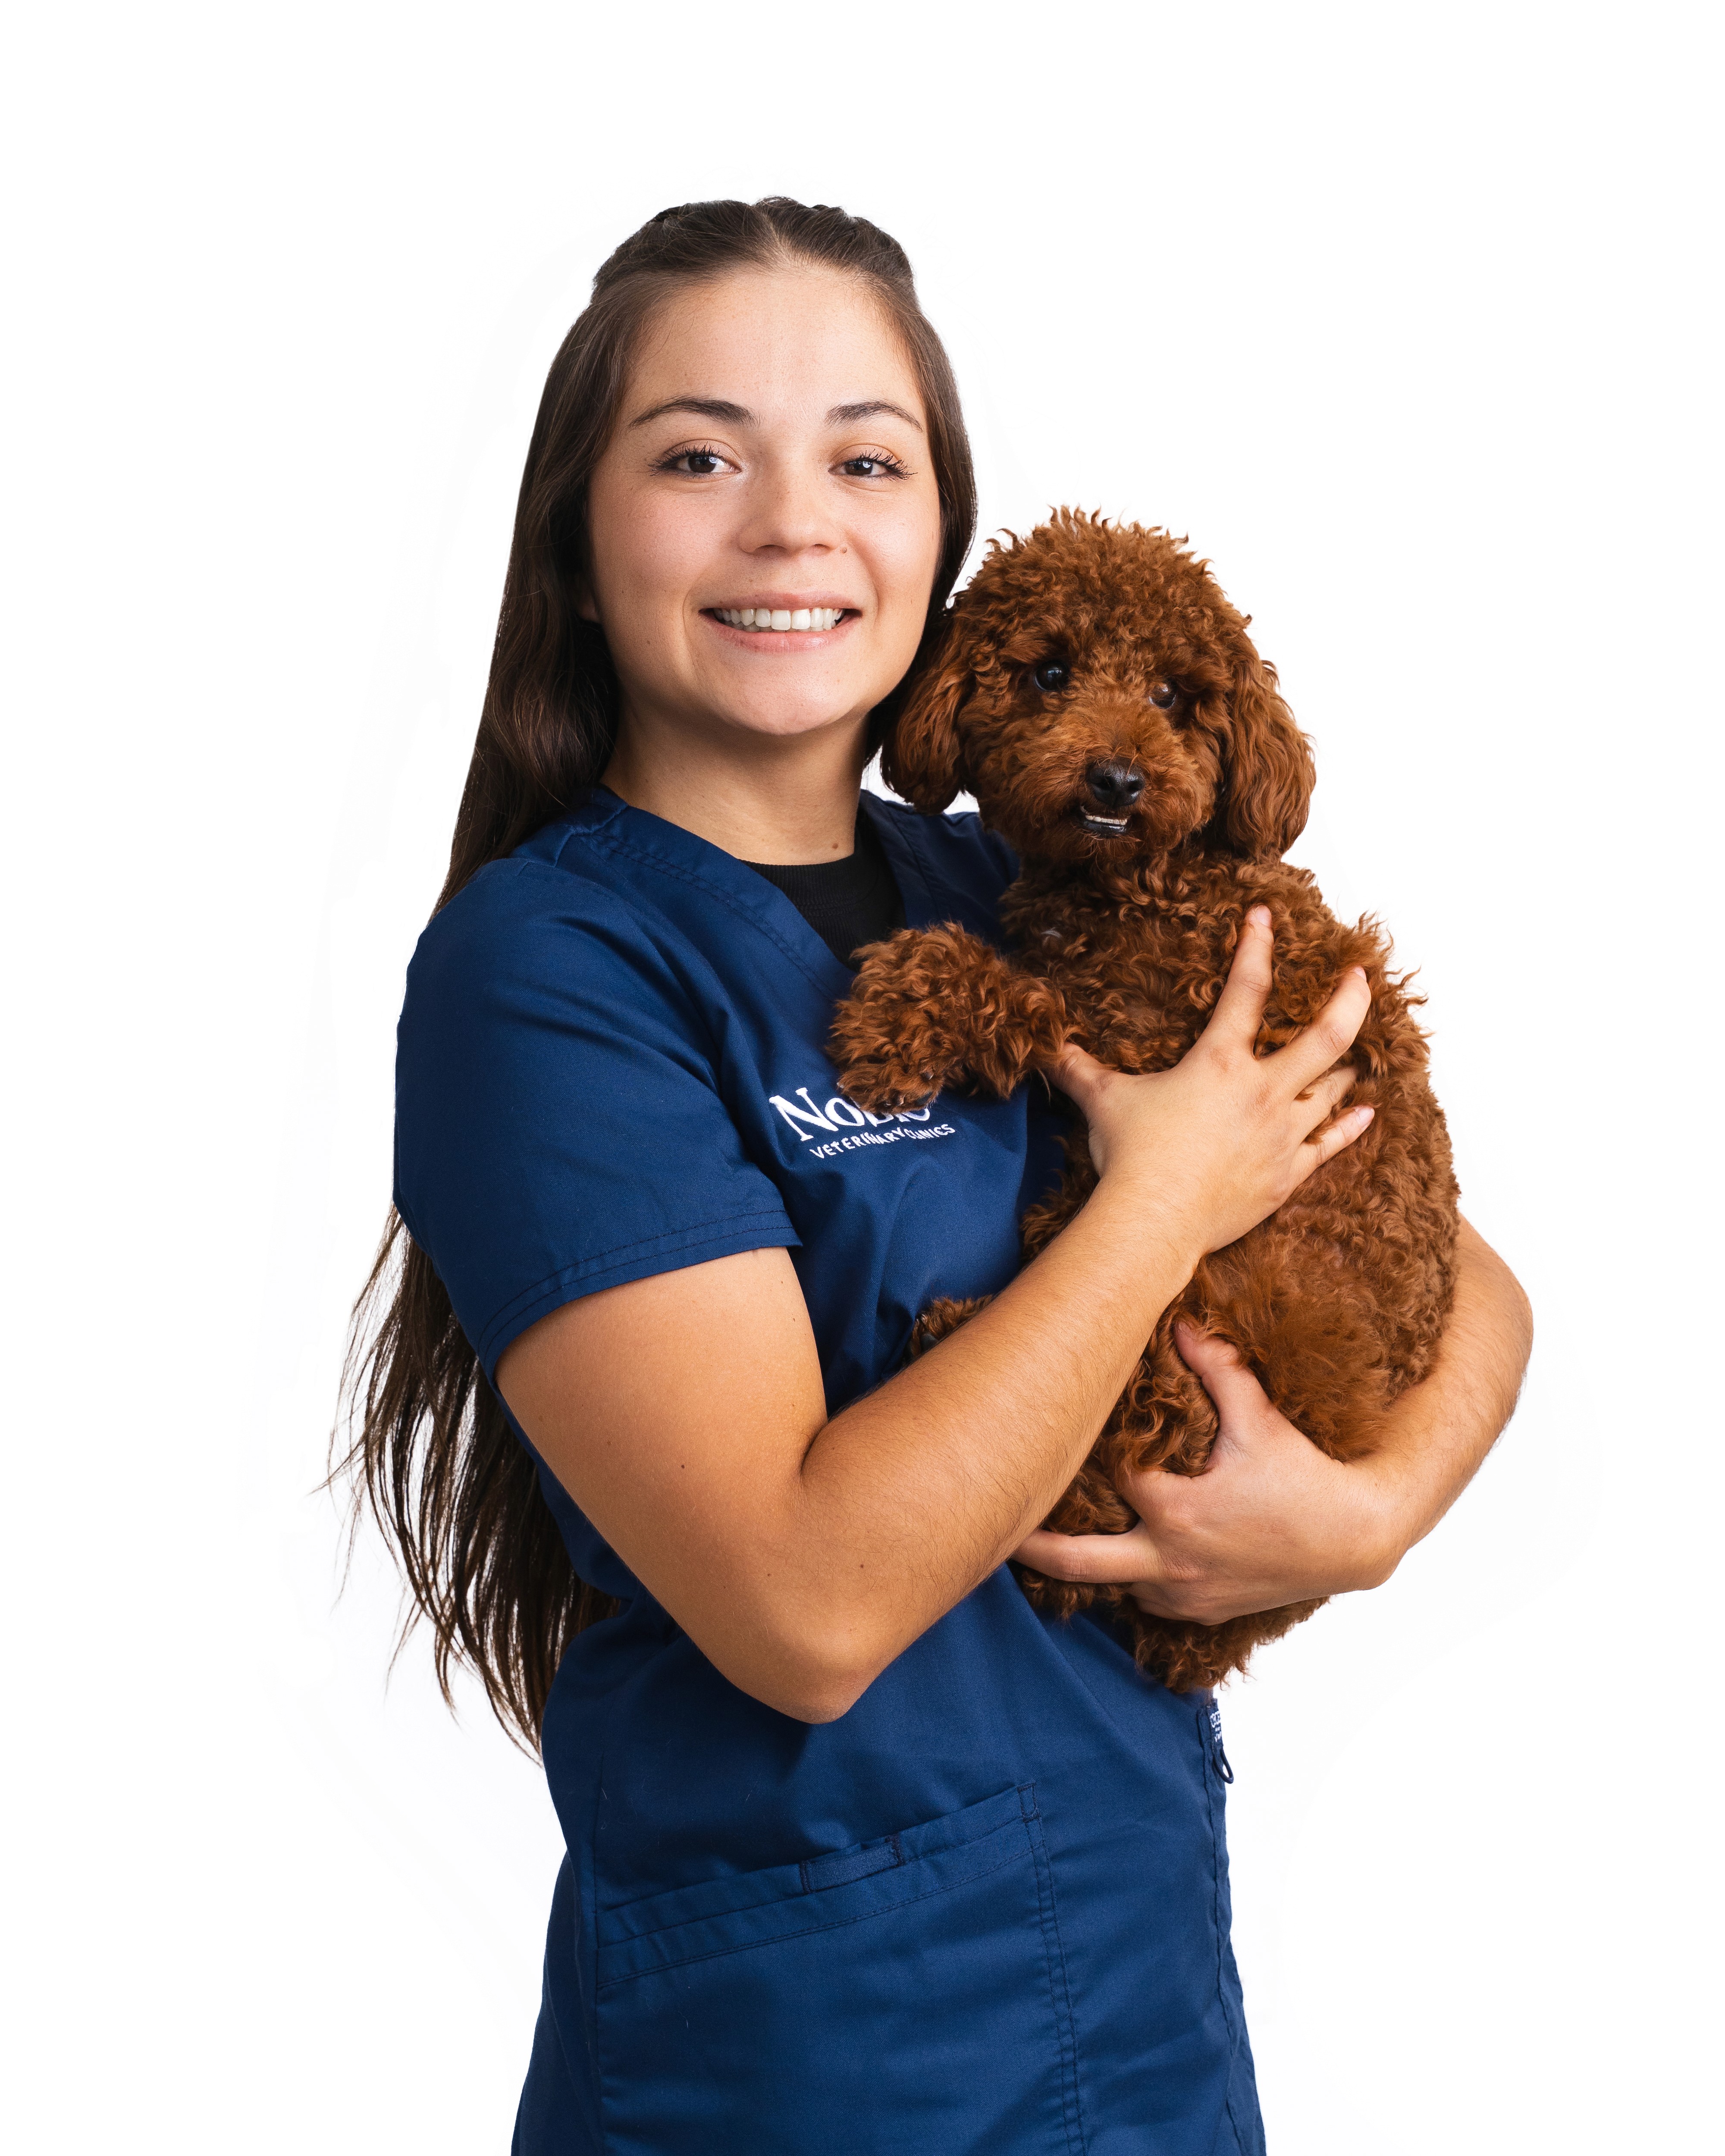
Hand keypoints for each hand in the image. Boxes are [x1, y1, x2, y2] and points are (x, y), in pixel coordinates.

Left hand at [1013, 1323, 1399, 1622]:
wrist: (1356, 1541)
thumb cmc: (1307, 1480)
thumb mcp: (1262, 1422)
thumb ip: (1219, 1371)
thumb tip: (1183, 1323)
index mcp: (1177, 1514)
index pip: (1110, 1478)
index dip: (1088, 1449)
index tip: (1064, 1427)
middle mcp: (1171, 1562)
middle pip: (1078, 1562)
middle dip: (1031, 1547)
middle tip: (991, 1530)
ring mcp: (1184, 1594)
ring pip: (1113, 1584)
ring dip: (1088, 1561)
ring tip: (1050, 1537)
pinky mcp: (1201, 1611)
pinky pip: (1147, 1600)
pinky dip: (1129, 1579)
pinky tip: (1119, 1555)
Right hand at [1047, 907, 1373, 1268]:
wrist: (1155, 1220)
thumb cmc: (1131, 1156)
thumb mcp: (1102, 1101)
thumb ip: (1078, 1068)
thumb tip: (1045, 1046)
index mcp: (1219, 1063)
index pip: (1246, 989)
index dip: (1256, 946)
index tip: (1264, 916)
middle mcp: (1263, 1091)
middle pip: (1327, 1036)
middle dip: (1349, 1000)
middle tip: (1361, 977)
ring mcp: (1282, 1133)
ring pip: (1334, 1088)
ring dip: (1348, 1066)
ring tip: (1360, 1052)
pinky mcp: (1287, 1173)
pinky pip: (1331, 1143)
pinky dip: (1351, 1125)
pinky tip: (1368, 1112)